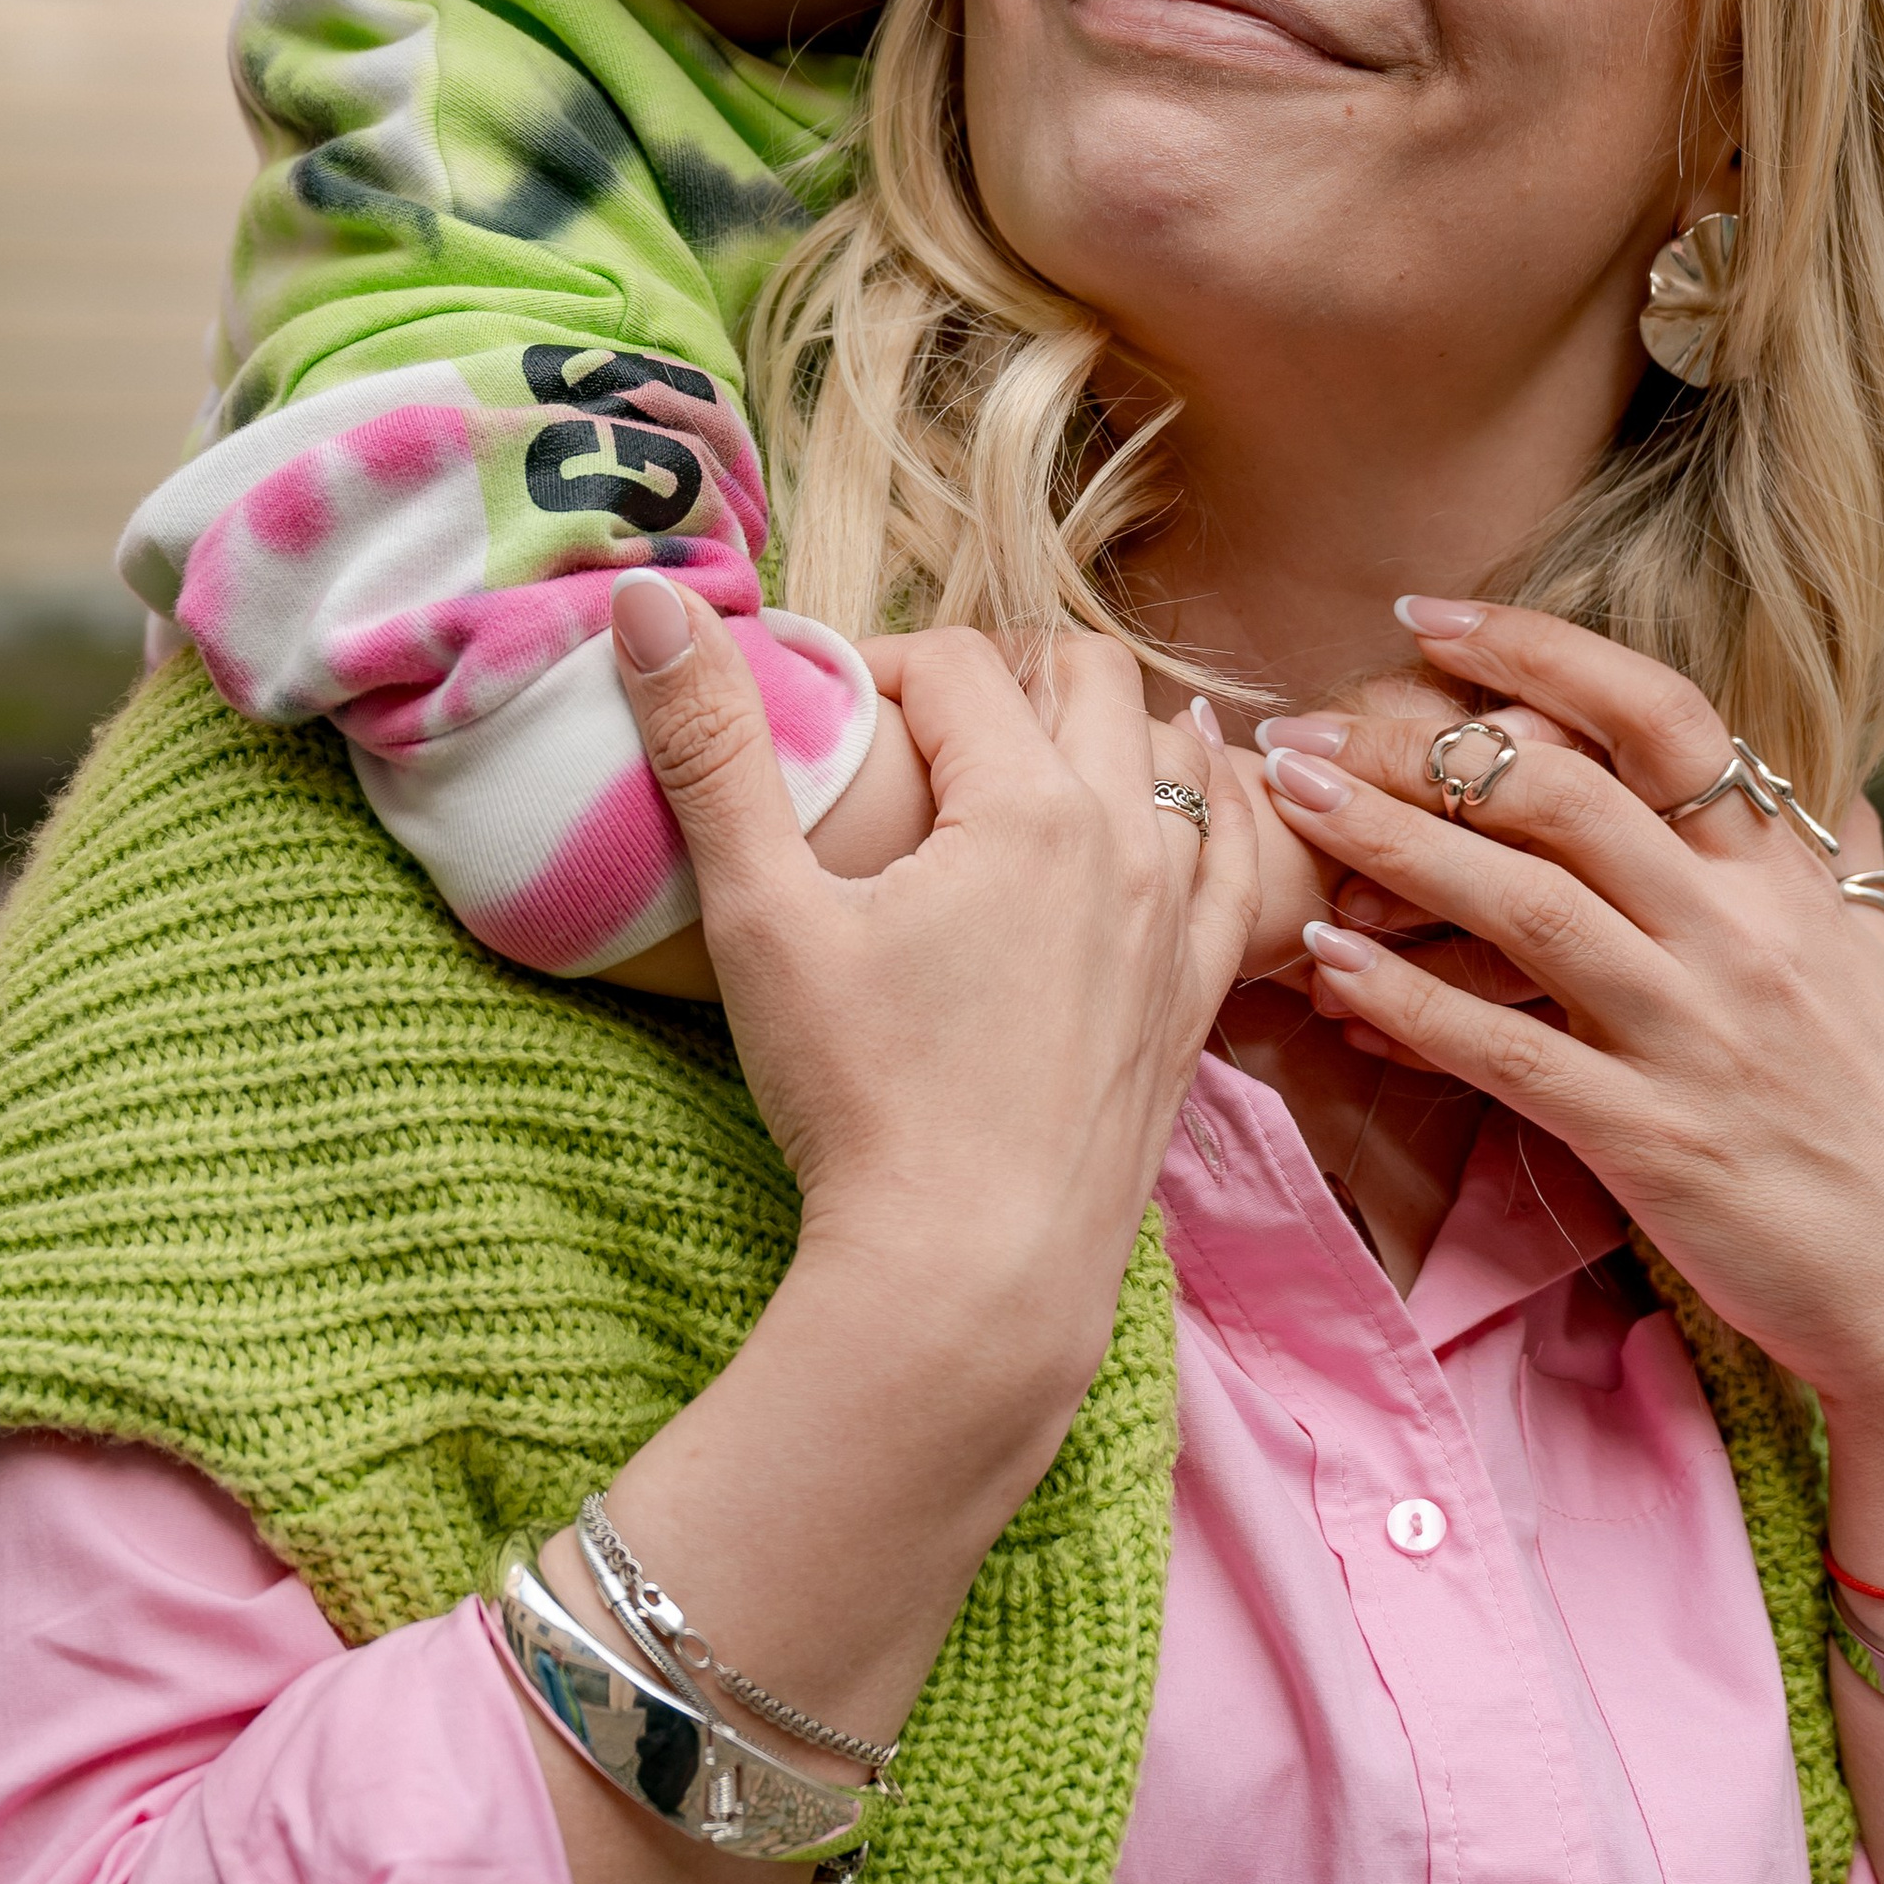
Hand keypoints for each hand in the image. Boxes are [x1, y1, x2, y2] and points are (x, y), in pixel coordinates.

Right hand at [611, 575, 1259, 1398]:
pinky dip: (1210, 809)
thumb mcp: (763, 915)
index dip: (874, 667)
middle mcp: (1130, 841)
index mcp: (1031, 804)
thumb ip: (711, 748)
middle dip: (996, 671)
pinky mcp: (1198, 1000)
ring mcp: (1181, 922)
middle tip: (912, 726)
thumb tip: (648, 601)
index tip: (820, 718)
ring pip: (1168, 754)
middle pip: (1082, 676)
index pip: (956, 663)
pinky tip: (1186, 800)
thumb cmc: (862, 1101)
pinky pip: (1235, 861)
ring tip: (1022, 754)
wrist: (968, 1282)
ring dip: (1100, 727)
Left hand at [1260, 600, 1883, 1584]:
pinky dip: (1411, 1001)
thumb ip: (1833, 859)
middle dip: (1418, 746)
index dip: (1538, 651)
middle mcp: (1740, 934)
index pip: (1660, 715)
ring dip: (1390, 846)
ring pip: (1523, 906)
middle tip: (1305, 725)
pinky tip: (1329, 965)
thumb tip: (1824, 774)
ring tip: (1288, 804)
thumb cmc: (1879, 1118)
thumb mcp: (1872, 960)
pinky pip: (1509, 1052)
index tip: (1429, 616)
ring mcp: (1695, 1034)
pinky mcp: (1653, 1139)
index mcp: (1782, 874)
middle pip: (1564, 794)